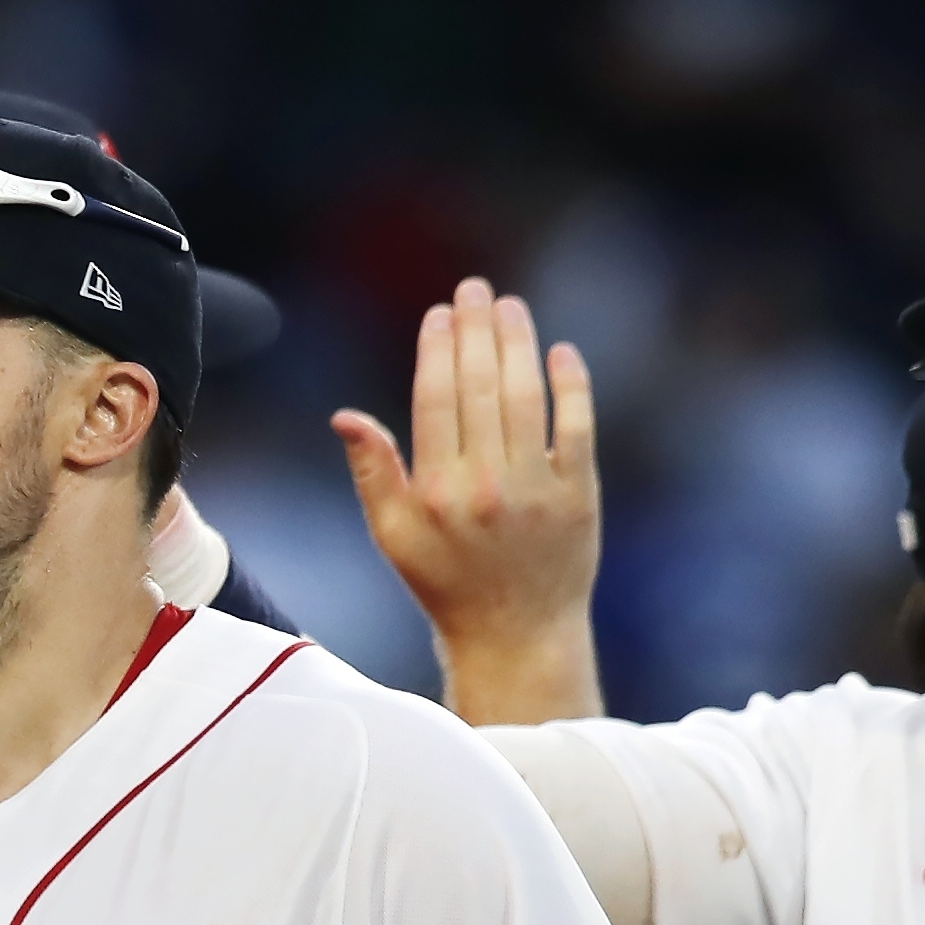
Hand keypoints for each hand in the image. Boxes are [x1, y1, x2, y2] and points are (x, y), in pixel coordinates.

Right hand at [331, 279, 605, 724]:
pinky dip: (570, 384)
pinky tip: (559, 351)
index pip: (436, 400)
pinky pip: (576, 425)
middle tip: (475, 290)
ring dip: (518, 343)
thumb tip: (345, 417)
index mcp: (435, 493)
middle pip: (480, 387)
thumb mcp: (393, 537)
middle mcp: (485, 487)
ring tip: (510, 307)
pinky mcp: (579, 495)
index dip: (437, 349)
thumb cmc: (447, 584)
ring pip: (525, 396)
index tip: (439, 313)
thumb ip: (373, 473)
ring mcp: (536, 489)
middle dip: (476, 329)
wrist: (516, 635)